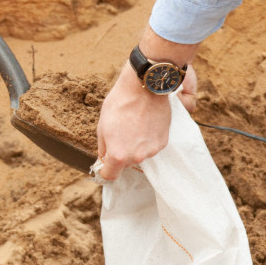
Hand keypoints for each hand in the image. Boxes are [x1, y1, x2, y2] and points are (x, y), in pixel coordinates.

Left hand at [95, 63, 197, 179]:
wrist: (144, 88)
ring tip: (134, 126)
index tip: (105, 165)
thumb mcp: (102, 125)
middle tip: (120, 134)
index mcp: (118, 155)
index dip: (105, 171)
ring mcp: (151, 150)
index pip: (110, 176)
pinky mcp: (162, 142)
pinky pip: (150, 146)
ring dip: (135, 146)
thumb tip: (103, 159)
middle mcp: (136, 157)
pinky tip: (144, 124)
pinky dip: (147, 139)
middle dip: (120, 154)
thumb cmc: (120, 103)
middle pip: (125, 164)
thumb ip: (103, 147)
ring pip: (138, 155)